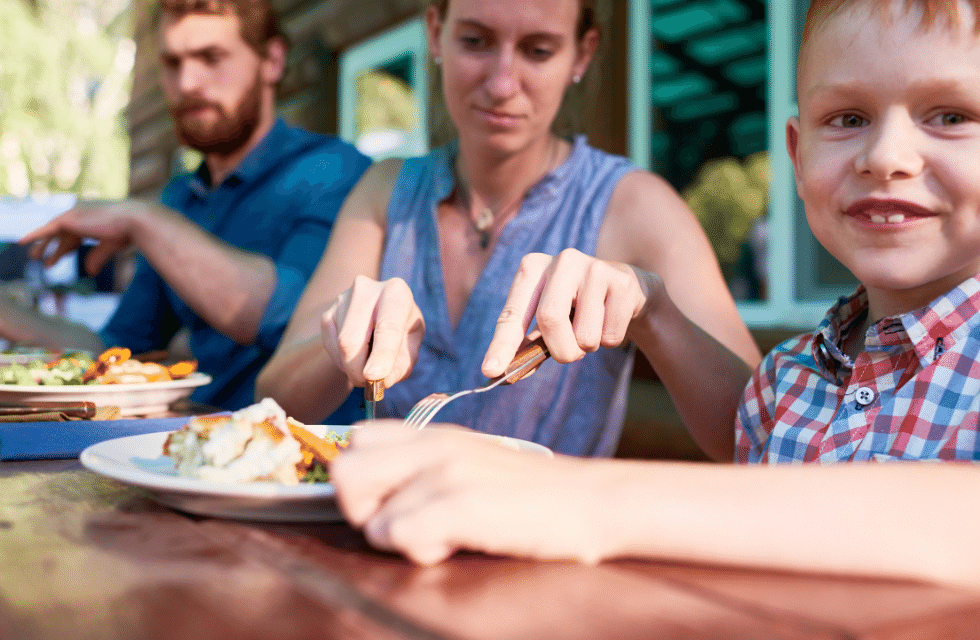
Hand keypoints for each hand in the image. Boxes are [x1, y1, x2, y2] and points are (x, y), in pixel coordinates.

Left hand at [19, 200, 151, 275]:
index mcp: (92, 220)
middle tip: (40, 257)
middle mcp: (81, 215)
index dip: (65, 249)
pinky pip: (46, 230)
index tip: (57, 259)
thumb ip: (96, 258)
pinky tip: (22, 242)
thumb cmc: (128, 233)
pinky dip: (34, 235)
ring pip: (52, 233)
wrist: (132, 221)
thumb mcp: (108, 247)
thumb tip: (90, 272)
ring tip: (32, 256)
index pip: (74, 235)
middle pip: (62, 234)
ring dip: (42, 245)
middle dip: (52, 246)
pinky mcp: (68, 219)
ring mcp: (73, 215)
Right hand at [321, 275, 424, 387]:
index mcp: (396, 292)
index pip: (387, 327)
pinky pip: (330, 347)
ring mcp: (342, 300)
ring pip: (340, 346)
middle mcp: (366, 290)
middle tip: (369, 385)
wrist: (380, 312)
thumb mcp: (412, 344)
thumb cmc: (402, 328)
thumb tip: (382, 380)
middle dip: (358, 369)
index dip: (381, 354)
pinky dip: (343, 362)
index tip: (374, 376)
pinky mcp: (327, 314)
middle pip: (352, 339)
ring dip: (352, 368)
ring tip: (368, 366)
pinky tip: (356, 357)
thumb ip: (402, 364)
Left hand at [330, 422, 602, 564]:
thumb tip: (375, 497)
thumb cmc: (530, 495)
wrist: (591, 501)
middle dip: (362, 511)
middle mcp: (433, 445)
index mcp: (434, 435)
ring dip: (396, 538)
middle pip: (344, 473)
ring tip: (441, 535)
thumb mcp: (472, 464)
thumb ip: (425, 468)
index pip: (355, 440)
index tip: (392, 502)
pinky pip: (399, 537)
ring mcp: (446, 472)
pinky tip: (456, 543)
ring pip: (367, 514)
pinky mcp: (461, 503)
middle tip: (405, 525)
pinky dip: (421, 551)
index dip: (362, 480)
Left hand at [481, 249, 661, 377]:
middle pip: (550, 320)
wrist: (625, 289)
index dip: (501, 345)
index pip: (512, 313)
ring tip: (593, 327)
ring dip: (588, 347)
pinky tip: (611, 319)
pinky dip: (610, 341)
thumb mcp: (549, 320)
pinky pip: (610, 335)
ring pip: (584, 335)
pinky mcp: (621, 281)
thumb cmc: (577, 308)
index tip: (490, 371)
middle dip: (561, 350)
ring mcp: (593, 267)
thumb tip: (502, 374)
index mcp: (533, 267)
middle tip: (570, 354)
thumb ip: (528, 345)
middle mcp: (561, 260)